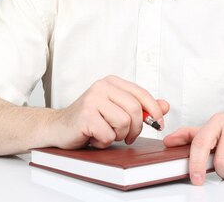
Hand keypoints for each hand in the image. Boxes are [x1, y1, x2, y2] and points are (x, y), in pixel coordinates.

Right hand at [49, 75, 168, 149]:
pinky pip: (109, 135)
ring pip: (124, 122)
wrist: (58, 128)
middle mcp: (102, 86)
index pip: (142, 94)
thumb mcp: (117, 110)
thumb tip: (165, 105)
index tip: (157, 123)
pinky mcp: (85, 116)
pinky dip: (104, 142)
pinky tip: (94, 138)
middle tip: (126, 136)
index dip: (154, 111)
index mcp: (112, 82)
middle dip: (135, 128)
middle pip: (135, 110)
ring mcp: (92, 99)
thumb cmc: (88, 120)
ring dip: (118, 135)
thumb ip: (141, 107)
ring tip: (105, 133)